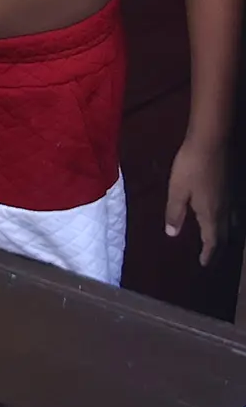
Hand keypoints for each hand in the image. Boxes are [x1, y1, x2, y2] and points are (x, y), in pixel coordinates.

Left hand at [166, 136, 225, 264]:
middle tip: (213, 257)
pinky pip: (235, 213)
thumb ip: (175, 212)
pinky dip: (230, 222)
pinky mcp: (235, 187)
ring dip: (227, 236)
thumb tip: (172, 234)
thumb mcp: (177, 190)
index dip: (208, 254)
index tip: (205, 264)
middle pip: (225, 236)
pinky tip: (226, 216)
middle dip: (219, 249)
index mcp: (211, 214)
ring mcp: (233, 199)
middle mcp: (226, 211)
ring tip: (221, 241)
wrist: (213, 141)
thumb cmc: (190, 166)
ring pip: (233, 225)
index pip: (212, 241)